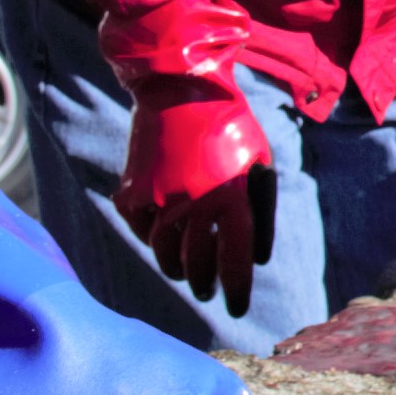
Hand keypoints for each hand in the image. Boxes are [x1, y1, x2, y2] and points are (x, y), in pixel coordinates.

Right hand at [120, 75, 274, 317]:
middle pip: (197, 267)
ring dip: (177, 269)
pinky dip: (151, 238)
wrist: (179, 85)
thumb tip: (257, 259)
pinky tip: (161, 237)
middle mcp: (194, 205)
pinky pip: (141, 230)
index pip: (234, 263)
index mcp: (231, 198)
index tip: (236, 308)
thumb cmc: (230, 124)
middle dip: (205, 284)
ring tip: (186, 272)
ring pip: (165, 255)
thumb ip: (263, 212)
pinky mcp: (133, 190)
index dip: (236, 291)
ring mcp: (159, 199)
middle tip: (208, 289)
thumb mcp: (261, 162)